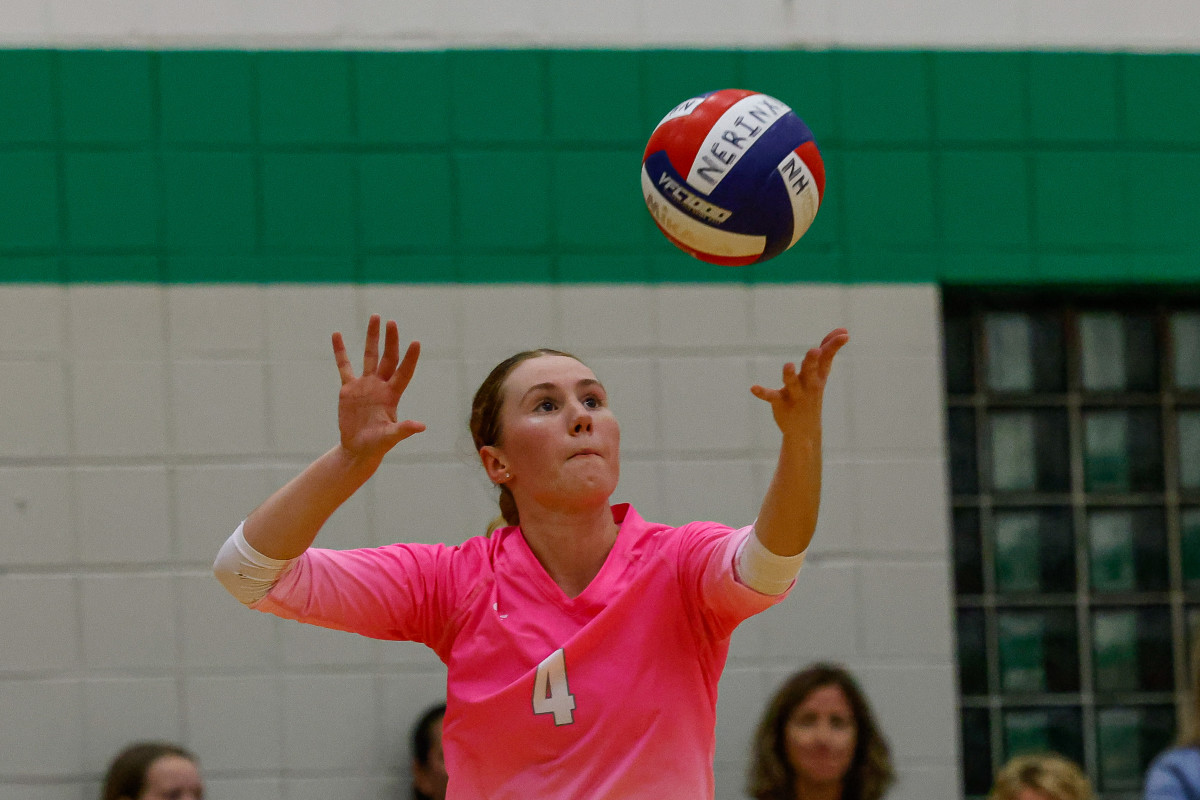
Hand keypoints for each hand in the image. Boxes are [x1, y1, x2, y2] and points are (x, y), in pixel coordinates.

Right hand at [331, 315, 425, 461]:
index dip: (410, 358)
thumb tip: (422, 426)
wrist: (358, 448)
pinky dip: (340, 351)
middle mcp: (381, 386)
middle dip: (390, 340)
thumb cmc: (377, 445)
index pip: (404, 372)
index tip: (416, 342)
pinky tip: (337, 334)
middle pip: (388, 358)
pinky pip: (344, 366)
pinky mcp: (349, 388)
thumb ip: (403, 430)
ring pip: (369, 356)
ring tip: (375, 317)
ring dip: (372, 337)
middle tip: (392, 322)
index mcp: (392, 395)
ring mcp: (365, 385)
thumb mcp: (390, 437)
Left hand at [750, 328, 848, 436]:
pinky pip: (771, 396)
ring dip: (790, 375)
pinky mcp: (780, 403)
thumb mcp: (822, 374)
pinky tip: (753, 388)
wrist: (805, 430)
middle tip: (814, 350)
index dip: (834, 346)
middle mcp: (808, 384)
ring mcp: (795, 395)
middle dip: (812, 361)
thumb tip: (843, 329)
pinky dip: (762, 392)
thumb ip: (827, 352)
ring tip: (788, 365)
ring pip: (792, 384)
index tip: (844, 335)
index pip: (827, 358)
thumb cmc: (813, 393)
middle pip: (811, 370)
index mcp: (818, 376)